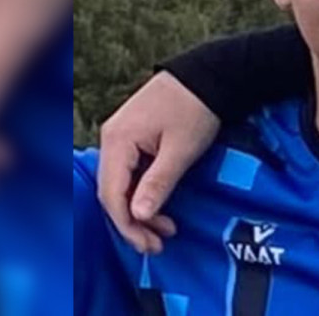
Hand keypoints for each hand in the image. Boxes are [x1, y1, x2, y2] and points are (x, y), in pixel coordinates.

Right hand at [98, 71, 220, 252]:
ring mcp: (120, 136)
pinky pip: (129, 172)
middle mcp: (111, 138)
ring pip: (120, 184)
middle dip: (133, 222)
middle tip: (158, 244)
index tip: (150, 244)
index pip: (111, 194)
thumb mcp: (181, 149)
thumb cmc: (196, 108)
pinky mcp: (133, 136)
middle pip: (112, 192)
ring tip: (164, 230)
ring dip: (139, 209)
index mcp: (118, 140)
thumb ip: (159, 182)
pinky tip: (159, 206)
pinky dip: (142, 192)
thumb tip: (139, 215)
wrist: (207, 74)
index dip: (128, 224)